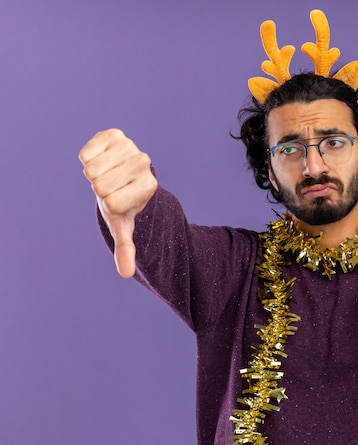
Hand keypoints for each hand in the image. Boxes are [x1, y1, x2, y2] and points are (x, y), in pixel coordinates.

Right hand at [79, 129, 157, 277]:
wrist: (124, 175)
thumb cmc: (124, 204)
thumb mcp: (124, 226)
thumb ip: (126, 248)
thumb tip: (126, 274)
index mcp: (150, 187)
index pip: (113, 204)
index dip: (109, 205)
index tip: (119, 201)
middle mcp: (145, 164)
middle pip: (100, 186)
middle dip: (100, 190)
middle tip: (112, 187)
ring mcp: (131, 147)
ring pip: (92, 169)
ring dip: (93, 175)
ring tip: (108, 174)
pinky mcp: (115, 134)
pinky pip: (86, 153)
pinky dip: (87, 159)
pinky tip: (101, 160)